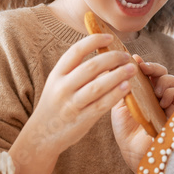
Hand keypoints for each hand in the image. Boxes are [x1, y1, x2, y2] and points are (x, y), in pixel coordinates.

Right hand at [22, 33, 135, 162]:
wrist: (41, 135)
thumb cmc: (55, 105)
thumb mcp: (58, 83)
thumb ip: (75, 70)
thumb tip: (102, 52)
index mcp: (57, 74)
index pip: (76, 51)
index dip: (94, 41)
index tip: (110, 37)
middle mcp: (62, 87)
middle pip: (91, 67)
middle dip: (112, 58)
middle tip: (126, 56)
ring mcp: (72, 104)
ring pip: (98, 85)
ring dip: (118, 75)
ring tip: (132, 69)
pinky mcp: (81, 119)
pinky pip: (101, 105)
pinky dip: (115, 94)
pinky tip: (126, 87)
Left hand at [110, 57, 173, 169]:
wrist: (133, 153)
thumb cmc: (125, 132)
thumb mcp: (119, 104)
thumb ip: (123, 84)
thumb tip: (123, 62)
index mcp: (144, 92)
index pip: (149, 72)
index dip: (145, 64)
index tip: (137, 61)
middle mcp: (158, 96)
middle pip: (163, 73)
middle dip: (156, 68)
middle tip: (146, 70)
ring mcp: (169, 103)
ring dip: (164, 82)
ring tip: (154, 92)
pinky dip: (172, 93)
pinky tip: (162, 101)